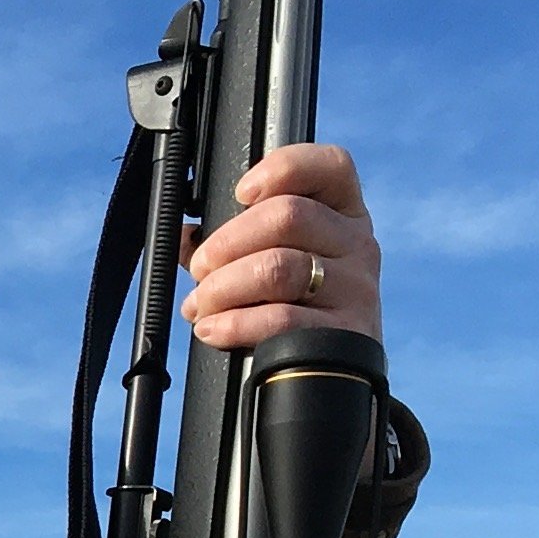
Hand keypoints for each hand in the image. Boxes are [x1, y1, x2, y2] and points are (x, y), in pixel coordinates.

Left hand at [181, 142, 381, 347]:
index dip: (283, 168)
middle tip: (202, 269)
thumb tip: (182, 238)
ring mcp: (356, 287)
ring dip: (223, 286)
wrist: (337, 371)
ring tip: (201, 305)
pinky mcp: (345, 332)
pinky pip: (281, 318)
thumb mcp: (279, 260)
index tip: (242, 193)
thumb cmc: (298, 307)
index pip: (331, 166)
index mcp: (343, 214)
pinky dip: (235, 324)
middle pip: (287, 216)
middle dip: (227, 242)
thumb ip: (232, 242)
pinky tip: (214, 329)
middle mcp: (356, 243)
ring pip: (278, 267)